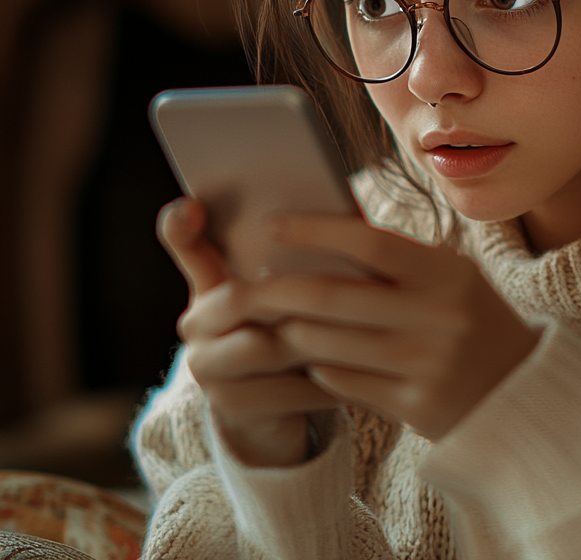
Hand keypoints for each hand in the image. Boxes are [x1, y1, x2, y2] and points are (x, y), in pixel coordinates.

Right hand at [157, 198, 338, 467]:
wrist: (271, 404)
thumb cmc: (292, 325)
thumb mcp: (291, 287)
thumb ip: (295, 255)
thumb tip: (338, 217)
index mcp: (207, 282)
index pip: (185, 245)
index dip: (181, 226)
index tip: (190, 206)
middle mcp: (195, 324)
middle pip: (239, 297)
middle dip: (291, 293)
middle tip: (341, 288)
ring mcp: (206, 368)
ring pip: (265, 346)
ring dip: (317, 340)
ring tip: (364, 330)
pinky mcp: (229, 407)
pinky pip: (283, 390)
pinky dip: (326, 381)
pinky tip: (360, 371)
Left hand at [249, 214, 541, 441]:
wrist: (520, 391)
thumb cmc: (471, 319)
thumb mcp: (450, 278)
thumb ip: (397, 260)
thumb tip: (319, 233)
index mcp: (448, 272)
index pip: (369, 242)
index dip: (314, 231)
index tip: (271, 226)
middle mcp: (440, 316)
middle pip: (334, 297)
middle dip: (276, 290)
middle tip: (238, 284)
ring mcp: (428, 364)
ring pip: (330, 345)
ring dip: (288, 332)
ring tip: (265, 321)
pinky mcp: (416, 407)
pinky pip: (344, 383)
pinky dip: (319, 367)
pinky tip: (308, 358)